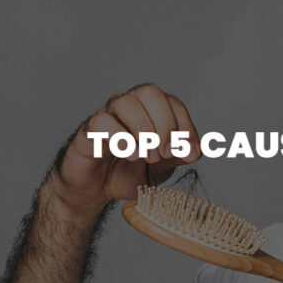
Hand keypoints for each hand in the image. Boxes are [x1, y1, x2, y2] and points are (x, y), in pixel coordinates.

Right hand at [46, 83, 201, 213]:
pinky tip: (129, 154)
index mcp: (151, 112)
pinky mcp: (88, 132)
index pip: (174, 104)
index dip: (185, 127)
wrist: (94, 190)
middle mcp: (129, 107)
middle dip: (164, 124)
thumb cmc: (126, 172)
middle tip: (163, 154)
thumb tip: (194, 151)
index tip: (188, 153)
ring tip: (145, 156)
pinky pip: (101, 122)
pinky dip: (120, 138)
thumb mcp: (160, 169)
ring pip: (126, 103)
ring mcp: (107, 116)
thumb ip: (176, 157)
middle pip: (150, 93)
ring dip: (143, 131)